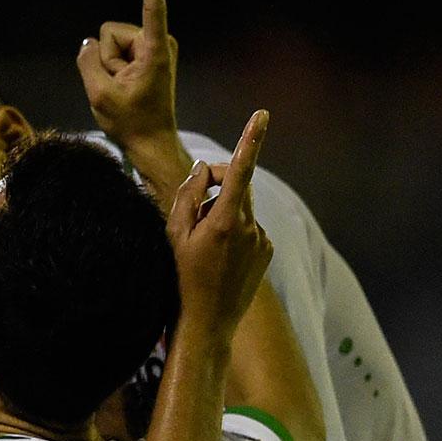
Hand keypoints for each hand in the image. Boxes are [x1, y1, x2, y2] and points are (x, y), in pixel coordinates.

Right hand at [76, 0, 181, 162]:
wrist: (150, 143)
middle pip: (111, 33)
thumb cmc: (130, 122)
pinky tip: (124, 87)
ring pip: (112, 44)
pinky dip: (114, 70)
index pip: (152, 7)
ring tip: (123, 89)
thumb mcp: (99, 95)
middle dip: (106, 59)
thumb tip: (86, 44)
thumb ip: (88, 62)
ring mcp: (154, 48)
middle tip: (119, 87)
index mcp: (154, 49)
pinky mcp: (148, 55)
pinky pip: (117, 53)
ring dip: (110, 68)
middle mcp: (158, 42)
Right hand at [167, 110, 271, 332]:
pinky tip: (218, 260)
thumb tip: (201, 171)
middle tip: (192, 213)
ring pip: (242, 210)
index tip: (262, 116)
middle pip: (238, 186)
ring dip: (223, 216)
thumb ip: (187, 198)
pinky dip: (234, 234)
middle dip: (217, 187)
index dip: (251, 140)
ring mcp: (261, 240)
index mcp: (224, 221)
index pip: (239, 170)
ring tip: (203, 249)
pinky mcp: (267, 252)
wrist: (206, 324)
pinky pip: (250, 229)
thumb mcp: (174, 237)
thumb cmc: (180, 280)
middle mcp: (250, 227)